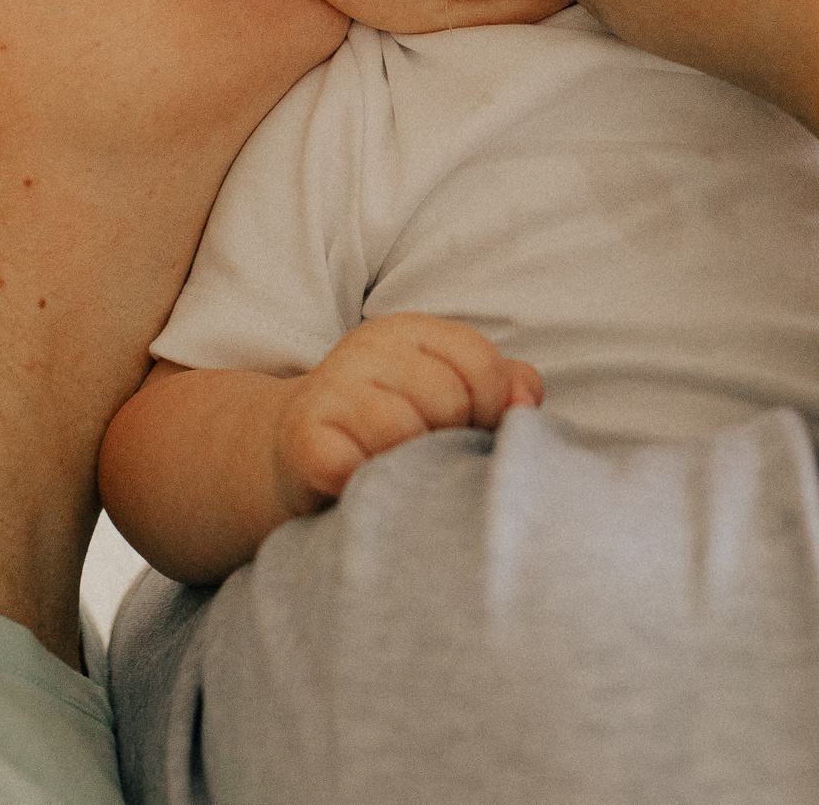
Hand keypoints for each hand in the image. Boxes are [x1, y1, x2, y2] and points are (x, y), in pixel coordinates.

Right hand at [271, 313, 544, 516]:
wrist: (293, 455)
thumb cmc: (389, 424)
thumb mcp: (448, 389)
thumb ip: (502, 386)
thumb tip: (524, 403)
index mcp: (409, 330)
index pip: (481, 363)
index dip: (492, 408)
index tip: (472, 429)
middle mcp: (366, 348)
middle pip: (448, 400)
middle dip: (450, 440)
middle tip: (427, 455)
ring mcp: (331, 389)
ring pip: (405, 434)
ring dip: (409, 466)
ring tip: (396, 471)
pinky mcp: (304, 439)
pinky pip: (359, 468)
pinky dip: (369, 487)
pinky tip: (362, 485)